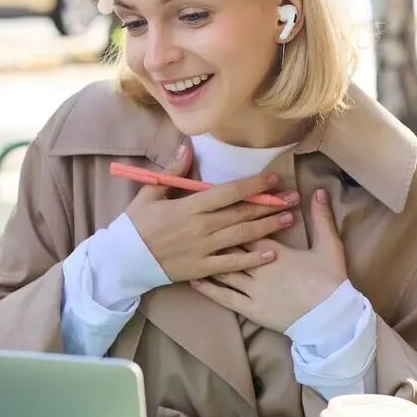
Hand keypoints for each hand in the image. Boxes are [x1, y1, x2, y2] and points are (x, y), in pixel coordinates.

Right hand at [126, 142, 299, 282]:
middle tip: (293, 199)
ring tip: (288, 220)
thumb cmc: (136, 225)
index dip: (253, 186)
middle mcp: (201, 226)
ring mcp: (203, 249)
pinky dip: (252, 259)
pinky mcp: (202, 268)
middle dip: (269, 205)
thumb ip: (173, 172)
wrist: (123, 260)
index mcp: (190, 206)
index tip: (273, 180)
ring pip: (242, 236)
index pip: (229, 192)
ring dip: (267, 227)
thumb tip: (187, 148)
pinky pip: (232, 264)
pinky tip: (271, 254)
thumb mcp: (151, 193)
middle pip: (242, 213)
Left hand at [189, 188, 347, 332]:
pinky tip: (194, 280)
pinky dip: (208, 288)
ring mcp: (252, 290)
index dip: (237, 217)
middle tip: (200, 224)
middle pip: (231, 246)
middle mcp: (258, 268)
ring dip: (209, 258)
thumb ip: (322, 218)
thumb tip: (319, 191)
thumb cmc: (330, 281)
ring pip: (224, 269)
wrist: (330, 318)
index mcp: (275, 251)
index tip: (224, 207)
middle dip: (217, 235)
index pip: (249, 228)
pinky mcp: (250, 309)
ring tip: (192, 248)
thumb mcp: (330, 246)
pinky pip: (224, 297)